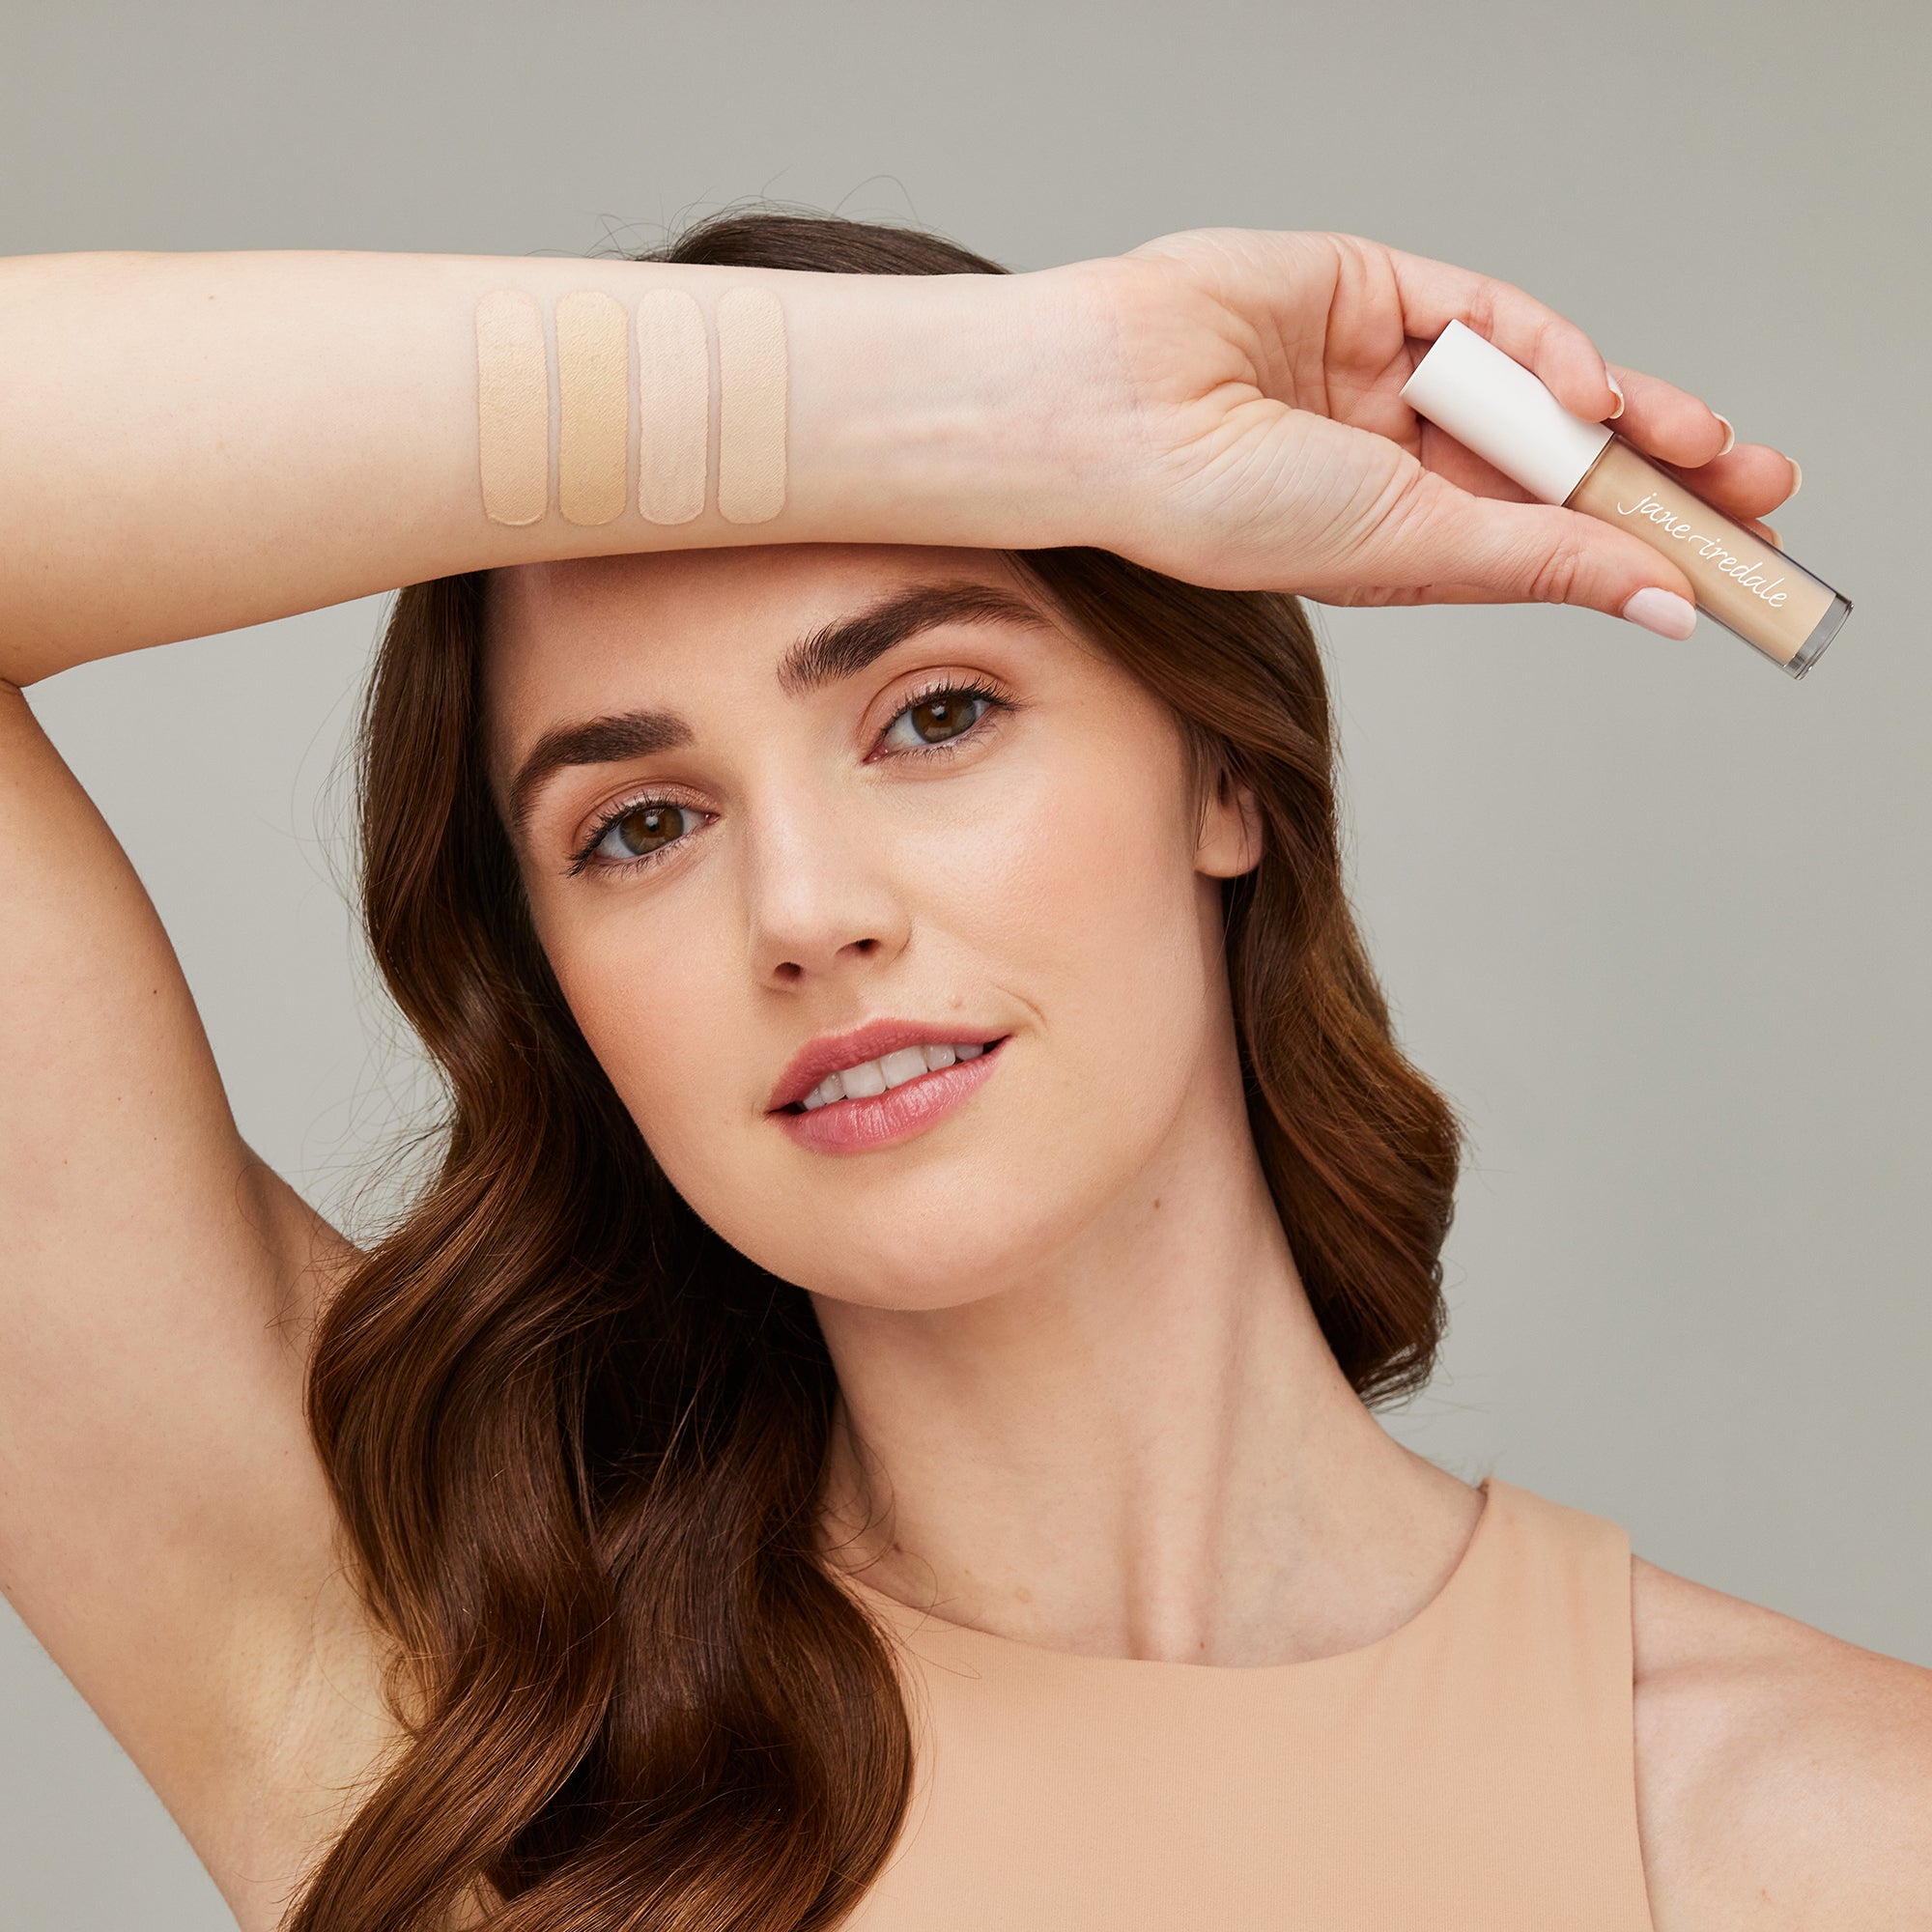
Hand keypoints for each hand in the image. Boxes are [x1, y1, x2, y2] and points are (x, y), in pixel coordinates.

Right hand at [1059, 228, 1799, 626]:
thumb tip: (1657, 598)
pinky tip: (1589, 392)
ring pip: (1539, 383)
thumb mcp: (1408, 546)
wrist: (1111, 412)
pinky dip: (1549, 350)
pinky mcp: (1374, 288)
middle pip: (1558, 457)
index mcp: (1396, 535)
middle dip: (1660, 474)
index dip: (1637, 545)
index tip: (1729, 565)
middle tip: (1758, 492)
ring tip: (1707, 451)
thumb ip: (1537, 558)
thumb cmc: (1213, 503)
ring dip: (1627, 414)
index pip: (1543, 535)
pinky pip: (1488, 314)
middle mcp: (1398, 456)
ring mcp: (1386, 370)